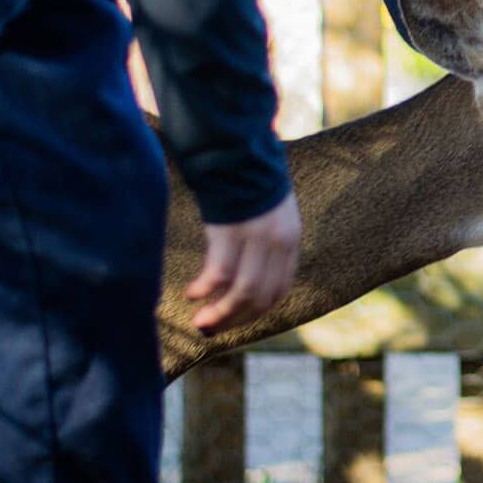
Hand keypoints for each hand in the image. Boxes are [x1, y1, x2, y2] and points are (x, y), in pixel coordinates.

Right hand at [187, 191, 301, 334]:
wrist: (240, 154)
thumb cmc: (248, 187)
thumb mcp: (271, 218)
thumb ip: (265, 248)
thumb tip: (245, 283)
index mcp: (290, 241)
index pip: (279, 290)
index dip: (256, 312)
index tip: (234, 322)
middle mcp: (279, 243)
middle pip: (261, 297)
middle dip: (235, 319)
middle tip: (210, 328)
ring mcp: (257, 238)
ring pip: (242, 291)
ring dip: (220, 313)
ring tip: (200, 321)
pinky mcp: (232, 231)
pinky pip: (219, 272)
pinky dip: (205, 288)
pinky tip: (192, 293)